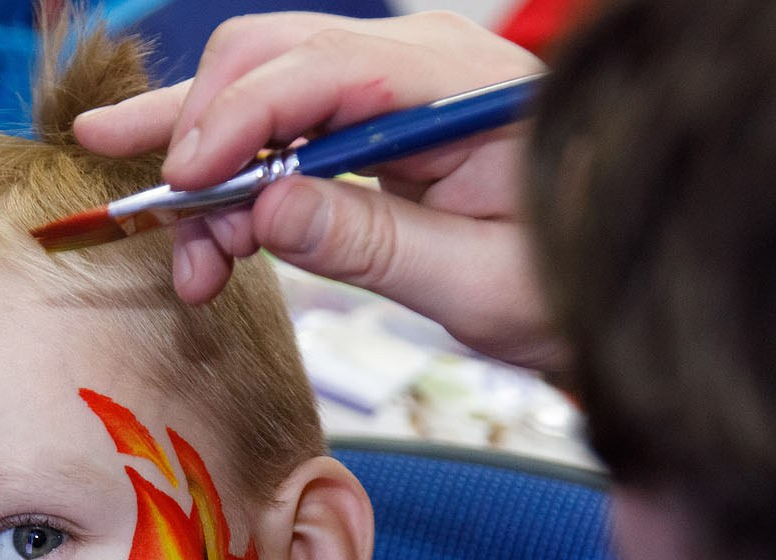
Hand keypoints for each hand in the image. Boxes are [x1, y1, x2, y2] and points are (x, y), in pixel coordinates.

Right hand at [74, 11, 566, 371]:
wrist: (620, 285)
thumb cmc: (571, 285)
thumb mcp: (479, 285)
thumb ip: (375, 244)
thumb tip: (268, 209)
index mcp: (460, 86)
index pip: (322, 69)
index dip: (238, 120)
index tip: (182, 182)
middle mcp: (419, 65)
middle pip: (272, 58)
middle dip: (199, 136)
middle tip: (154, 217)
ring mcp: (393, 90)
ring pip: (262, 92)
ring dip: (207, 170)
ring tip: (184, 260)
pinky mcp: (374, 125)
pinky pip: (285, 133)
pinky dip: (239, 185)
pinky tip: (210, 243)